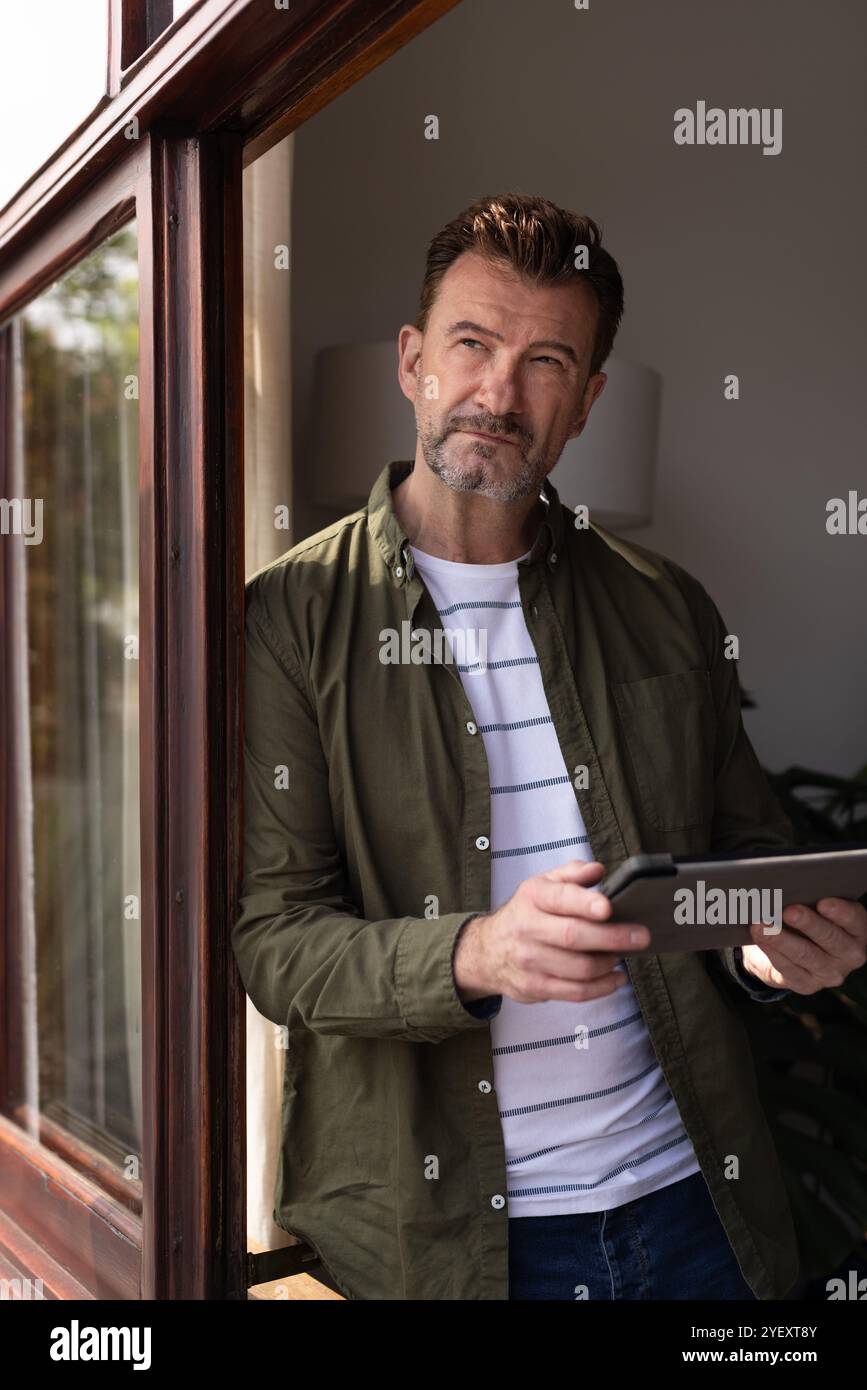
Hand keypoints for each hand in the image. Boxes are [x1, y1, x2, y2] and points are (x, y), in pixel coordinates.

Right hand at [453, 859, 650, 1004]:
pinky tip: (616, 977)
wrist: (487, 950)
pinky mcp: (534, 987)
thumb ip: (572, 874)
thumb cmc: (525, 914)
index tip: (608, 907)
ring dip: (609, 962)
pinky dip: (603, 987)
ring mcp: (529, 961)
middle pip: (574, 937)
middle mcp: (527, 928)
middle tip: (641, 936)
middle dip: (613, 937)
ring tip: (623, 954)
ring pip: (579, 968)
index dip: (585, 903)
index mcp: (532, 897)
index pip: (560, 898)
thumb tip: (598, 870)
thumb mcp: (543, 885)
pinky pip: (576, 992)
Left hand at [741, 897, 866, 994]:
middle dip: (808, 924)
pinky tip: (760, 938)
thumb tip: (789, 889)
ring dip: (781, 938)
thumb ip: (810, 899)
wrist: (791, 949)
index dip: (840, 912)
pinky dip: (772, 951)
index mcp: (857, 930)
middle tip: (789, 911)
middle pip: (830, 938)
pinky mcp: (807, 985)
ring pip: (805, 954)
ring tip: (762, 924)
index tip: (823, 903)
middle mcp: (849, 954)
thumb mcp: (814, 907)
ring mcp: (830, 973)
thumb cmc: (806, 920)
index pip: (854, 920)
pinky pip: (788, 968)